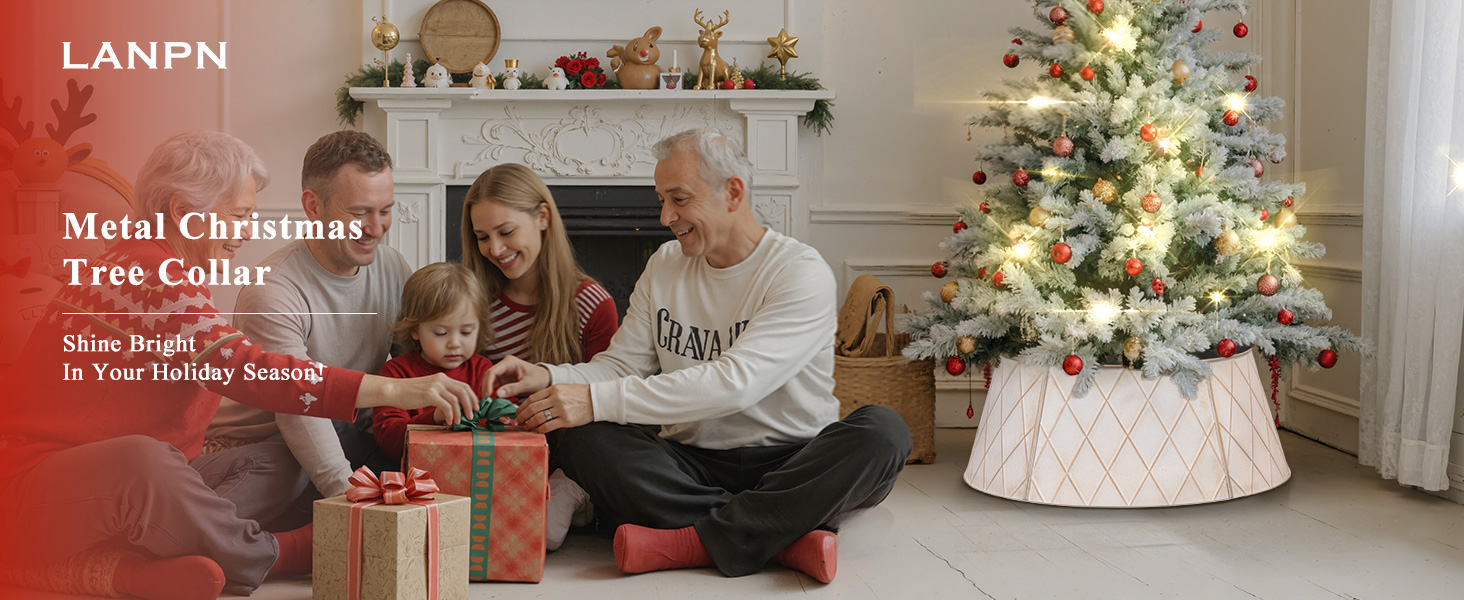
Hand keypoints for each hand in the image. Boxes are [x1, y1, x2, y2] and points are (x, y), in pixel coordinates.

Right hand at [358, 373, 476, 425]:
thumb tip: (452, 404)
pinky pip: (447, 406)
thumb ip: (440, 392)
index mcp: (442, 377)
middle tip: (473, 415)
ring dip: (460, 413)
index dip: (472, 397)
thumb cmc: (409, 392)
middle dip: (471, 404)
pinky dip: (451, 415)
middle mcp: (441, 379)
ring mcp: (435, 386)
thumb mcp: (429, 389)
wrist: (394, 390)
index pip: (464, 385)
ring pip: (456, 400)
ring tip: (459, 421)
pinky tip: (449, 421)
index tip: (475, 407)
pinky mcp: (430, 394)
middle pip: (464, 391)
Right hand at [484, 355, 551, 398]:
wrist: (545, 379)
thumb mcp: (527, 384)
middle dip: (485, 389)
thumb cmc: (538, 379)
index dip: (487, 384)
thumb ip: (513, 389)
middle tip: (484, 403)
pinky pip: (494, 387)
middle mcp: (503, 366)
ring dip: (488, 393)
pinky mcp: (503, 381)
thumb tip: (497, 394)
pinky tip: (492, 403)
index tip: (487, 396)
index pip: (492, 372)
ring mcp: (503, 373)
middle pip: (488, 377)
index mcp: (509, 362)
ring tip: (487, 405)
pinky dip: (492, 395)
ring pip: (489, 383)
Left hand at [515, 384, 592, 433]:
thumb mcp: (563, 389)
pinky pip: (548, 426)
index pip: (532, 398)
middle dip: (522, 416)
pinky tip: (538, 430)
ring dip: (529, 424)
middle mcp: (556, 398)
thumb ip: (549, 395)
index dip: (522, 407)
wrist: (596, 399)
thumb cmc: (580, 395)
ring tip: (526, 427)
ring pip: (538, 418)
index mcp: (553, 389)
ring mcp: (561, 409)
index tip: (518, 412)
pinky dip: (540, 429)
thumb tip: (533, 405)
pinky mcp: (566, 420)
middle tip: (518, 421)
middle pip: (532, 408)